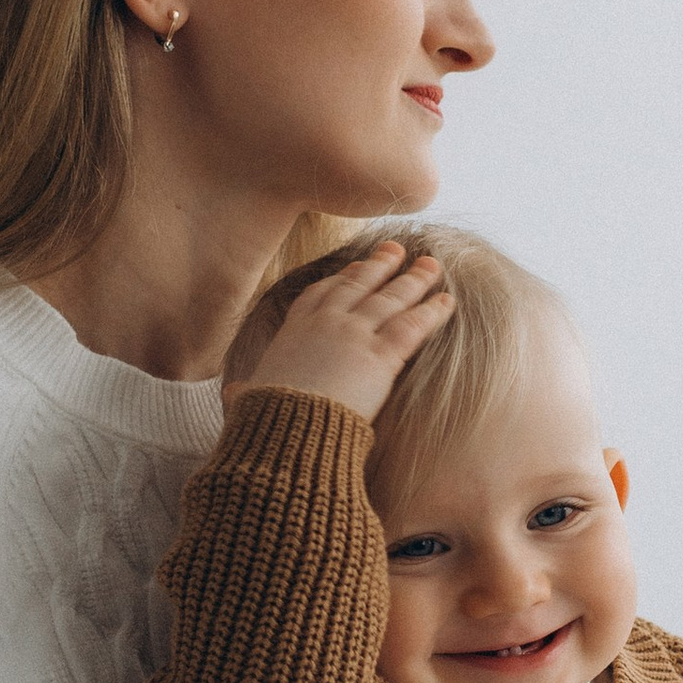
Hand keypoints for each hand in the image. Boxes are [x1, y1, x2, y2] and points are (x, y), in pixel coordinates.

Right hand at [231, 243, 450, 424]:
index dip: (340, 280)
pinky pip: (412, 326)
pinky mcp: (380, 355)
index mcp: (292, 333)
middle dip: (379, 266)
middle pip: (358, 286)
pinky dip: (432, 312)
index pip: (319, 296)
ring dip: (413, 280)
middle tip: (396, 250)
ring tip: (432, 265)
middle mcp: (324, 325)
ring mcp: (353, 335)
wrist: (288, 432)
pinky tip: (448, 301)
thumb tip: (234, 394)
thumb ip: (244, 394)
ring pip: (389, 299)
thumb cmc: (266, 422)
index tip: (355, 268)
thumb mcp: (248, 401)